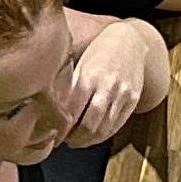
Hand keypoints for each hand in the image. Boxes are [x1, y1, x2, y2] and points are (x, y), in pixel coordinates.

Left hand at [57, 20, 170, 143]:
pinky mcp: (133, 101)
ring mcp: (123, 95)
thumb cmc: (98, 51)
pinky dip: (101, 136)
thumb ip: (68, 86)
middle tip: (62, 140)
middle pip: (89, 126)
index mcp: (89, 75)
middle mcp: (107, 86)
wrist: (131, 41)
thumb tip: (47, 111)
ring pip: (103, 130)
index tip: (52, 134)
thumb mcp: (80, 63)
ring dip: (87, 141)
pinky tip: (91, 135)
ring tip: (75, 140)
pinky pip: (116, 126)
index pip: (72, 112)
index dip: (61, 128)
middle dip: (73, 139)